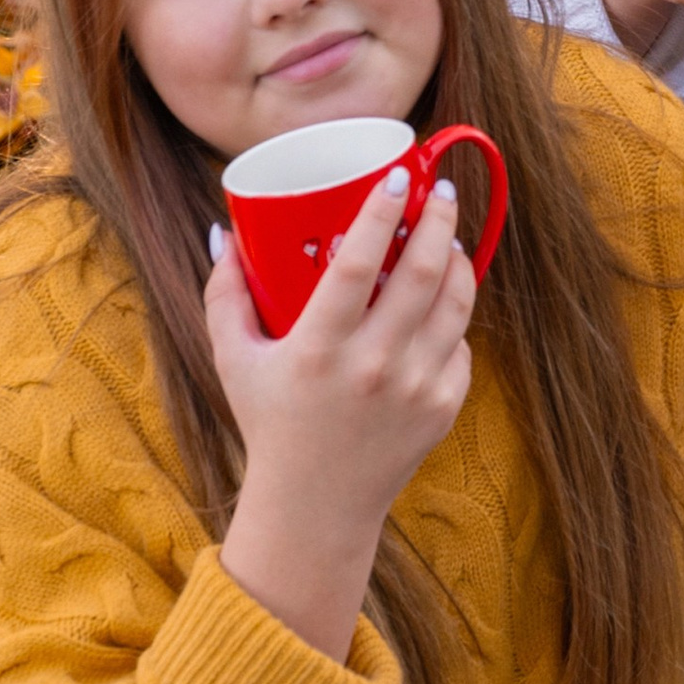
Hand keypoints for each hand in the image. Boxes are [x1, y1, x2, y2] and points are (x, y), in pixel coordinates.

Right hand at [208, 165, 476, 659]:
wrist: (317, 506)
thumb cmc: (270, 422)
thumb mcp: (233, 359)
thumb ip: (224, 294)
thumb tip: (223, 231)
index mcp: (319, 349)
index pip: (359, 264)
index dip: (381, 214)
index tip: (395, 177)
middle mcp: (373, 367)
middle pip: (422, 272)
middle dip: (437, 220)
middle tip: (438, 191)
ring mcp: (415, 388)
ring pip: (454, 302)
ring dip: (457, 257)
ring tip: (448, 233)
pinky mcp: (444, 406)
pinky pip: (460, 342)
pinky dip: (456, 312)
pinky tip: (447, 292)